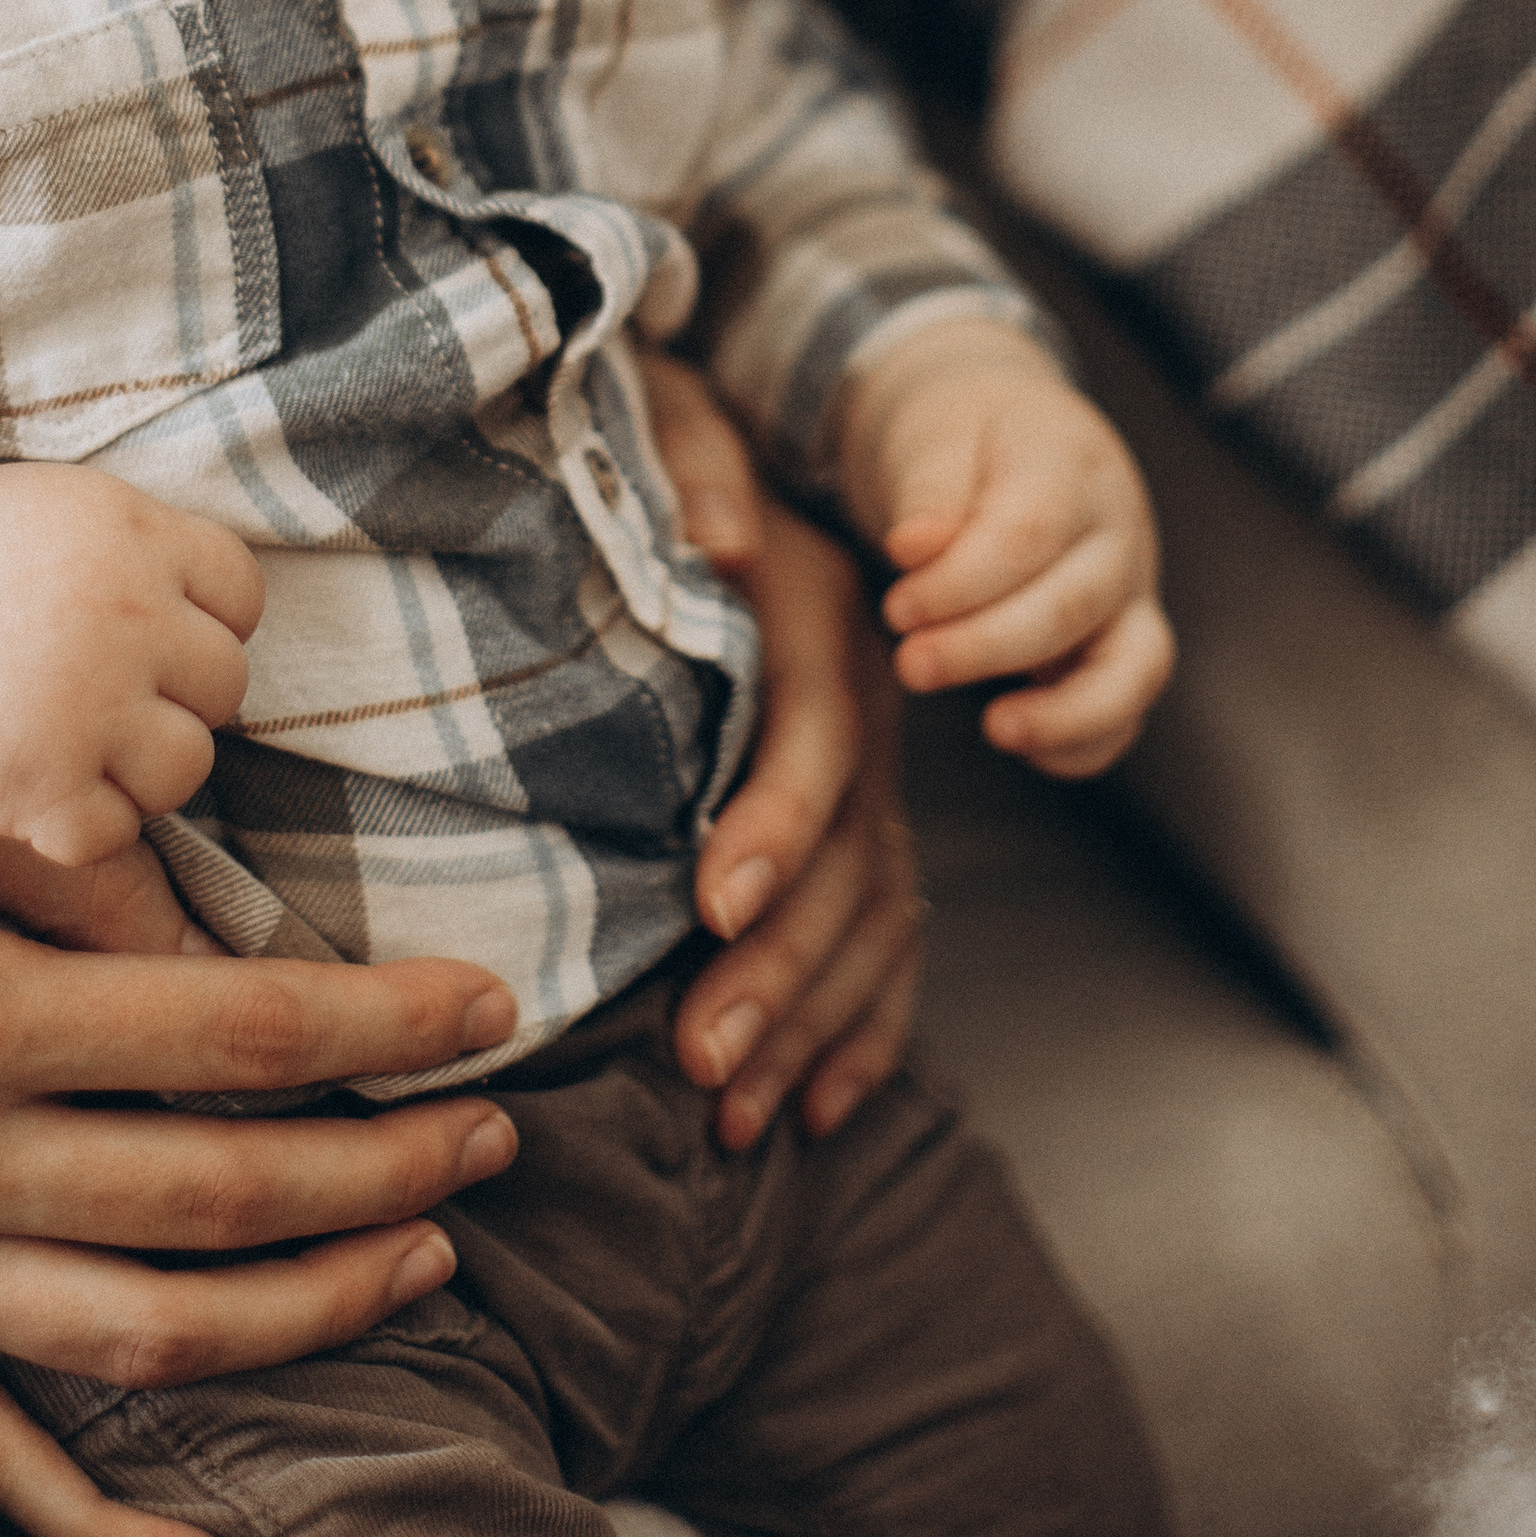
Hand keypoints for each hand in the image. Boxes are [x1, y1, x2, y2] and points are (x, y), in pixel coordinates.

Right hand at [0, 463, 262, 869]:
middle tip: (100, 692)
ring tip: (78, 744)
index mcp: (134, 536)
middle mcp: (123, 616)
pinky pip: (113, 833)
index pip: (242, 594)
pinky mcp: (37, 783)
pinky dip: (81, 825)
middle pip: (224, 684)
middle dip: (173, 695)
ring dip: (140, 768)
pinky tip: (41, 790)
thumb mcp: (70, 510)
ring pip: (185, 766)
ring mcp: (84, 704)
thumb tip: (228, 622)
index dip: (202, 617)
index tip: (144, 629)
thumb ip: (154, 553)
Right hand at [0, 781, 519, 1536]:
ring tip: (421, 1259)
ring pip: (145, 1337)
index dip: (385, 1031)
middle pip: (221, 1194)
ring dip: (309, 1312)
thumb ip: (53, 853)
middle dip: (389, 1168)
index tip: (490, 1014)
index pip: (234, 1035)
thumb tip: (217, 912)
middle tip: (493, 1136)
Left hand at [636, 352, 926, 1149]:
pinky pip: (891, 930)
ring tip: (734, 1114)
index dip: (773, 820)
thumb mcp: (661, 422)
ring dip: (812, 1021)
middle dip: (782, 966)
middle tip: (700, 1059)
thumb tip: (726, 541)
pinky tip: (819, 1107)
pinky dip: (863, 1023)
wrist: (705, 429)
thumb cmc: (644, 438)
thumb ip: (691, 471)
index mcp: (821, 606)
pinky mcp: (865, 808)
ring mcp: (876, 758)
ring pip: (875, 910)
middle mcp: (868, 691)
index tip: (711, 904)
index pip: (816, 730)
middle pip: (852, 848)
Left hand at [837, 319, 1172, 778]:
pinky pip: (1125, 709)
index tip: (898, 608)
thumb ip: (928, 491)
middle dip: (988, 647)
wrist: (1003, 434)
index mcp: (1070, 466)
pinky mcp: (1122, 644)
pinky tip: (1018, 739)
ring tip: (995, 727)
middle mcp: (1117, 534)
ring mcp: (1130, 594)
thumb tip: (915, 548)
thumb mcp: (935, 434)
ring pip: (1133, 668)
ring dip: (1064, 712)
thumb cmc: (963, 437)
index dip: (961, 582)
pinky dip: (1085, 740)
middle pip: (1074, 606)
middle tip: (913, 665)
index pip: (1029, 535)